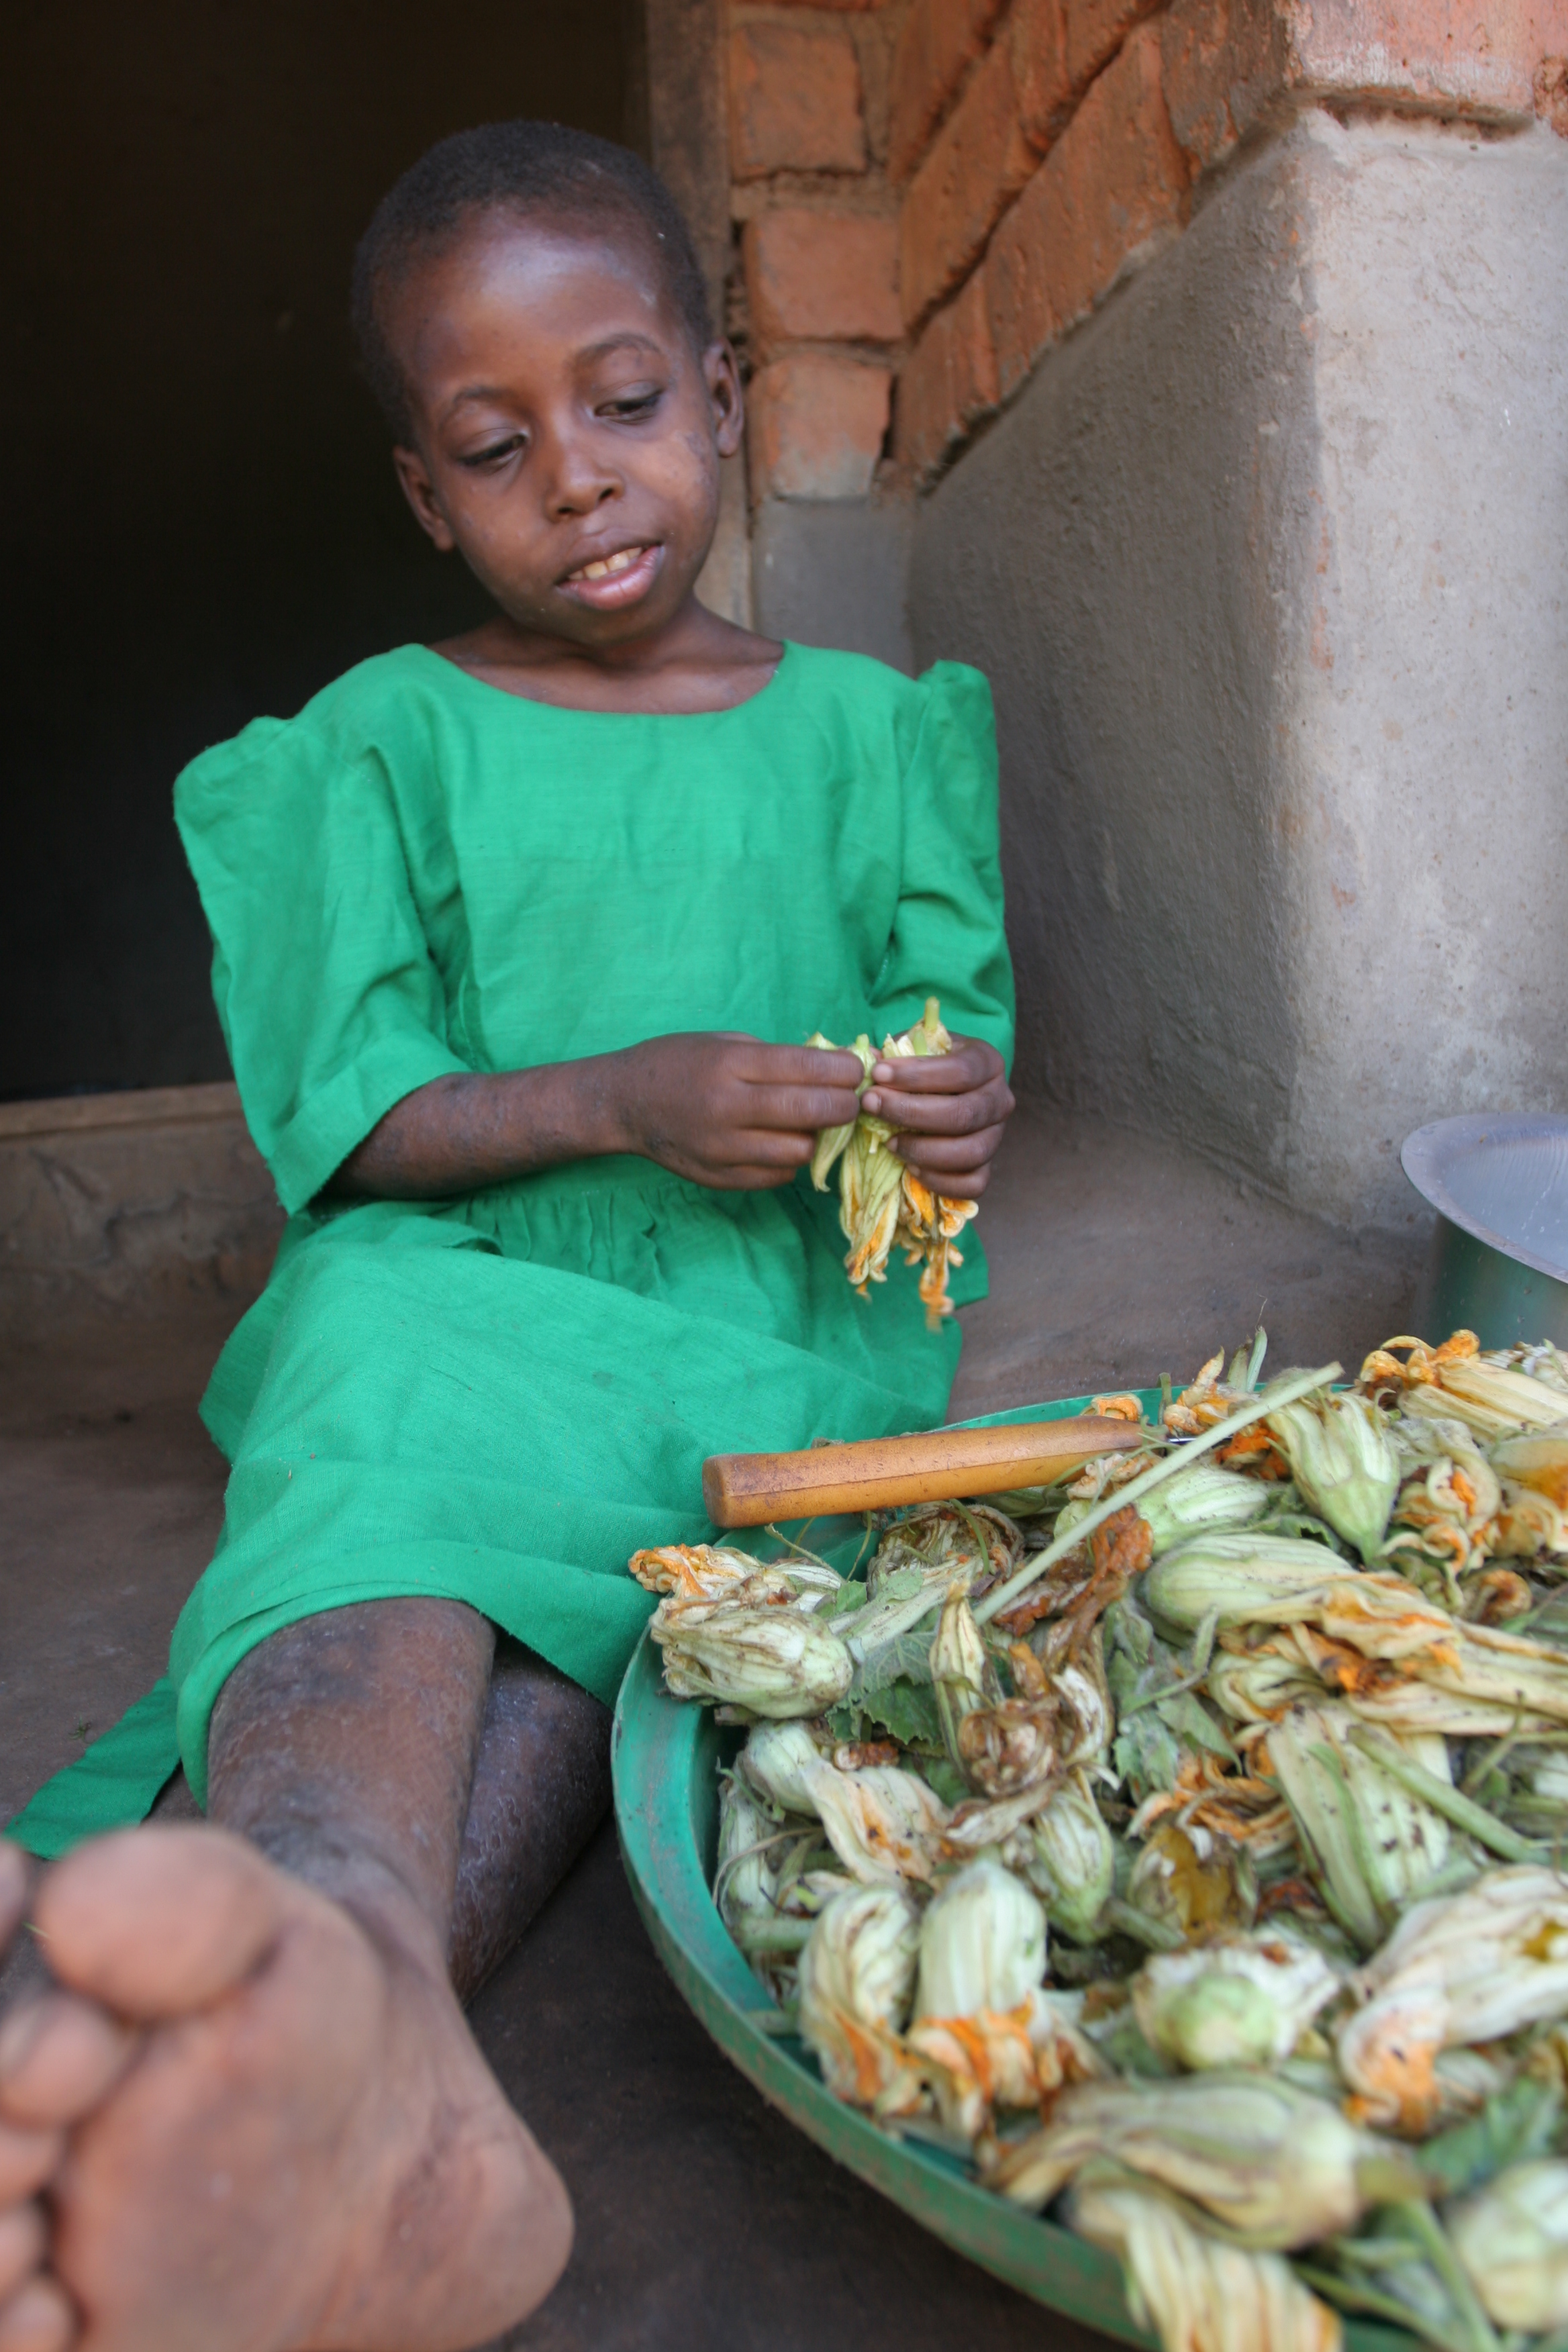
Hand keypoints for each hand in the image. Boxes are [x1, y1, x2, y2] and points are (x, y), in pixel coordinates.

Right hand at [611, 1033, 865, 1189]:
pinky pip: (778, 1175)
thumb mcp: (725, 1043)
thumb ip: (777, 1058)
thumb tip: (835, 1067)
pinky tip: (781, 1142)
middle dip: (844, 1105)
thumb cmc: (679, 1062)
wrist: (625, 1102)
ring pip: (800, 1151)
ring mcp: (723, 1148)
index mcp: (731, 1065)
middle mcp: (728, 1107)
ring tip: (809, 1123)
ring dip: (815, 1136)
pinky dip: (789, 1160)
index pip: (807, 1068)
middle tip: (848, 1100)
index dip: (844, 1069)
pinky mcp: (719, 1177)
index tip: (856, 1070)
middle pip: (811, 1111)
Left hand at [860, 1035, 1014, 1199]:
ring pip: (970, 1152)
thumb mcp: (916, 1049)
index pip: (960, 1070)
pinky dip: (939, 1180)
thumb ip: (896, 1053)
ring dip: (922, 1150)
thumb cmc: (928, 1068)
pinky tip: (910, 1168)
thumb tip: (871, 1062)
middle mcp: (1000, 1100)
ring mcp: (996, 1137)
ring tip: (888, 1141)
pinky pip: (972, 1184)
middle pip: (963, 1114)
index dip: (917, 1075)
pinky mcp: (988, 1167)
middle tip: (871, 1104)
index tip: (878, 1073)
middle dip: (910, 1112)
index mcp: (988, 1062)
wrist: (946, 1091)